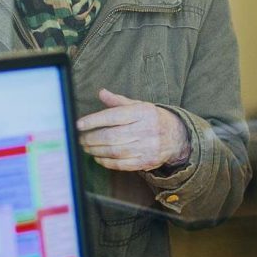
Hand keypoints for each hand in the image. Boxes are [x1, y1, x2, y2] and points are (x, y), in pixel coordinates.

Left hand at [76, 89, 190, 171]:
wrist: (177, 136)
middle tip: (80, 138)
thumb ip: (118, 101)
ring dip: (96, 150)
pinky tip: (98, 157)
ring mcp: (147, 147)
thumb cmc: (152, 119)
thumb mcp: (138, 105)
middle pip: (112, 136)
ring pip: (115, 151)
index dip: (94, 121)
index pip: (114, 116)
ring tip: (86, 147)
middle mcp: (146, 129)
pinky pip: (121, 164)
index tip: (79, 124)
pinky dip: (106, 162)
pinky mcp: (146, 162)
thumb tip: (101, 93)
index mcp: (142, 112)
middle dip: (92, 138)